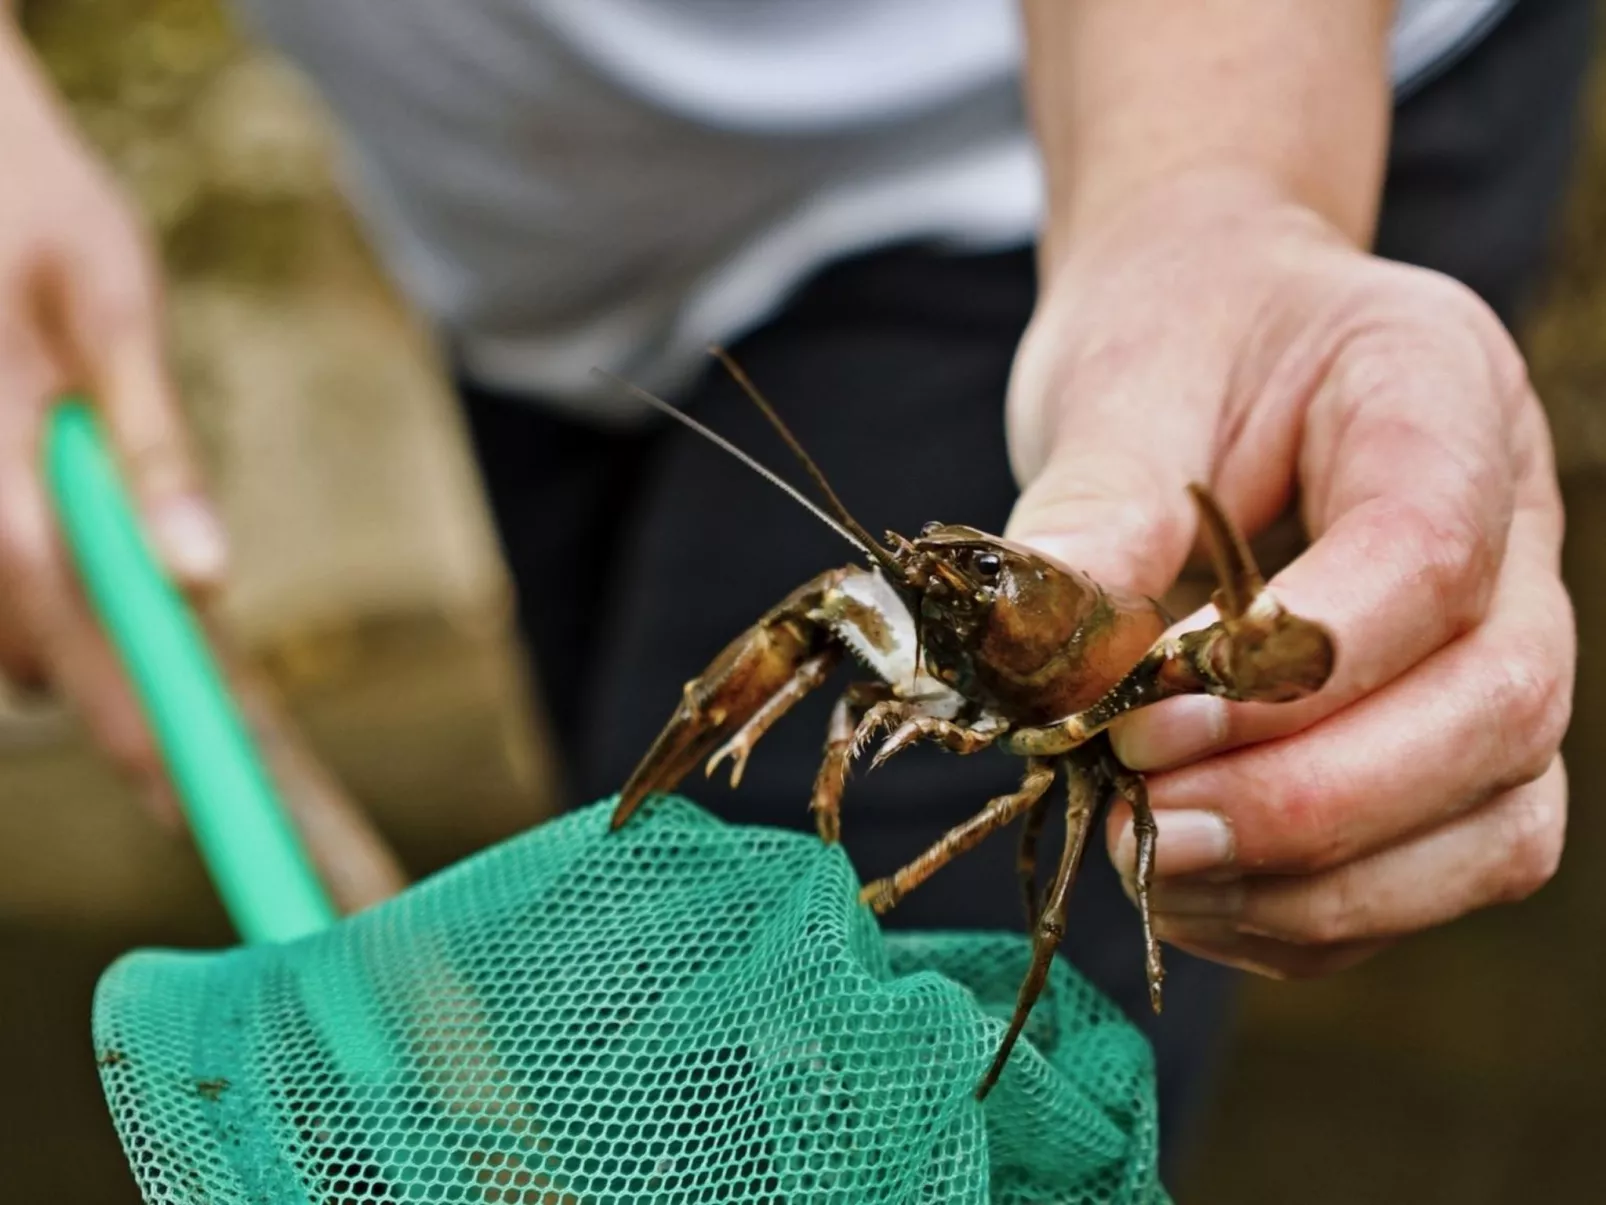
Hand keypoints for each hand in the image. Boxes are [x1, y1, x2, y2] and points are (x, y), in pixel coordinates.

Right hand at [0, 23, 225, 819]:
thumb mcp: (110, 303)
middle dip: (108, 669)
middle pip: (26, 646)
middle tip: (183, 653)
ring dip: (63, 621)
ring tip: (107, 528)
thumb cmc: (29, 199)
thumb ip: (153, 443)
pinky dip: (29, 579)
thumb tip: (204, 574)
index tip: (189, 798)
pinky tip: (61, 507)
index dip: (133, 723)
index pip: (69, 628)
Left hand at [1004, 169, 1573, 978]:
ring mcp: (1496, 656)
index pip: (1426, 557)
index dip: (1289, 673)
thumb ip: (1096, 509)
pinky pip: (1425, 879)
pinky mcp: (1446, 750)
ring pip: (1495, 827)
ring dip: (1318, 884)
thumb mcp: (1121, 381)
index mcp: (1441, 399)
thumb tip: (1042, 668)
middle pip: (1500, 713)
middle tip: (1141, 823)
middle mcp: (1513, 541)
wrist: (1216, 334)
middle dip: (1312, 803)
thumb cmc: (1176, 337)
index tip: (1134, 723)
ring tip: (1151, 861)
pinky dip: (1305, 913)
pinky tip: (1181, 881)